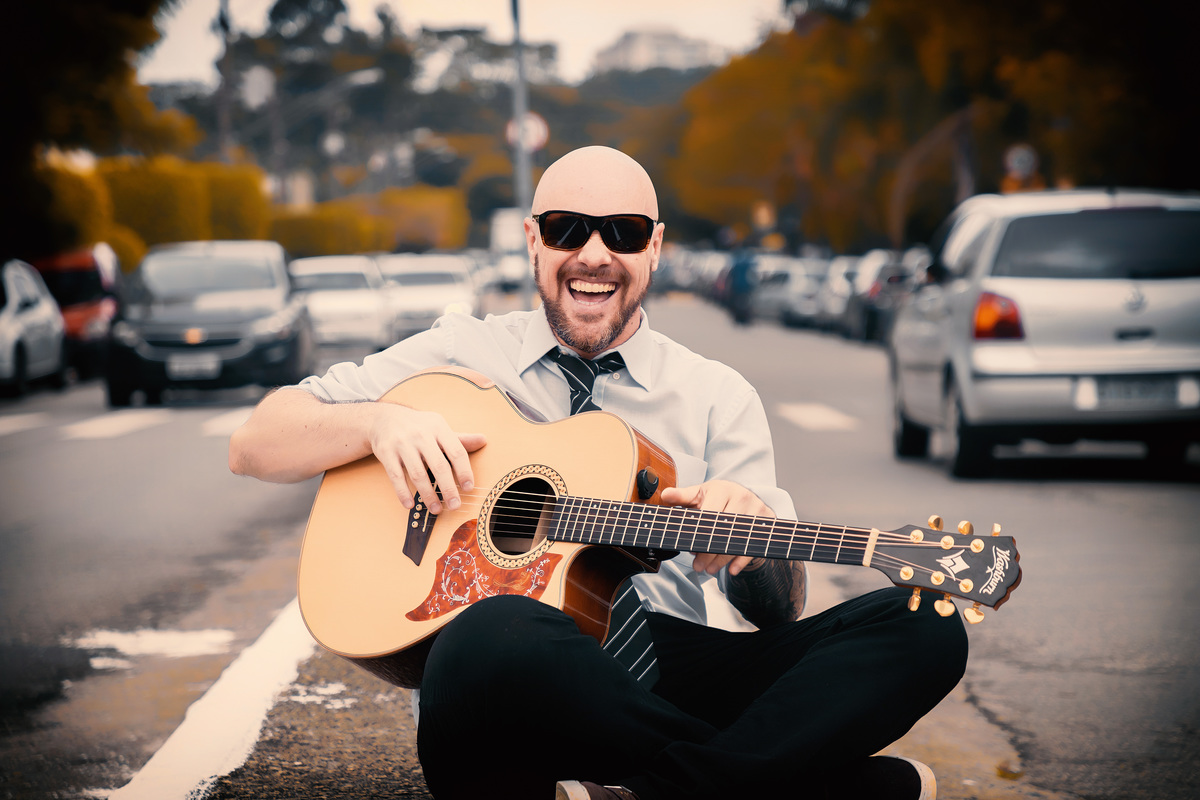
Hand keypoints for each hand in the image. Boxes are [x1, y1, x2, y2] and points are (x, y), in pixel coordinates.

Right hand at [367, 404, 485, 513]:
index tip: (469, 488)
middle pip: (438, 465)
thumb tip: (483, 440)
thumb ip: (459, 439)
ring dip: (428, 495)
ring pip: (417, 474)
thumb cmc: (418, 427)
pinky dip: (403, 493)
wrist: (384, 418)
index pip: (456, 451)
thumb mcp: (438, 428)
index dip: (464, 471)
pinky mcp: (386, 452)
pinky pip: (396, 476)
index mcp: (438, 427)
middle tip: (455, 506)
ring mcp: (402, 443)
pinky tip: (410, 506)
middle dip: (448, 488)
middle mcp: (421, 434)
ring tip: (436, 509)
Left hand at [659, 480, 773, 575]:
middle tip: (697, 566)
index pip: (710, 515)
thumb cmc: (717, 498)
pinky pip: (754, 546)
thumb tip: (666, 495)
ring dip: (721, 559)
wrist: (744, 499)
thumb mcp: (699, 495)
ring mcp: (757, 509)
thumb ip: (682, 497)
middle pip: (724, 531)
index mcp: (723, 489)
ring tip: (708, 570)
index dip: (699, 534)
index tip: (689, 548)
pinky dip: (741, 560)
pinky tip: (730, 570)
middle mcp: (742, 496)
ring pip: (737, 541)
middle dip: (708, 551)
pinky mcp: (768, 521)